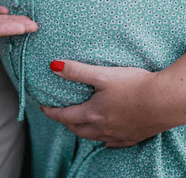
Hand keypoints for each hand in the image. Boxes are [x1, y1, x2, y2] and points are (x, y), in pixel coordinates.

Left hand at [41, 60, 179, 147]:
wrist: (166, 100)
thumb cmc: (134, 85)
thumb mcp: (101, 75)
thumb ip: (76, 71)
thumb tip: (53, 67)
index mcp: (93, 113)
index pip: (65, 116)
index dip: (51, 112)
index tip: (43, 107)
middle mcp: (103, 128)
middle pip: (78, 129)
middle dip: (66, 122)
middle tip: (61, 114)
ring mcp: (119, 134)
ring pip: (94, 137)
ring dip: (83, 131)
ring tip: (80, 123)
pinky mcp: (133, 136)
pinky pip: (114, 143)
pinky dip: (105, 139)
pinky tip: (106, 138)